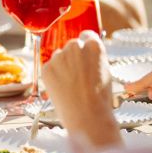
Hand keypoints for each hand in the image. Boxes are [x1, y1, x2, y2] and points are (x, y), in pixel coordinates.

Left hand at [44, 30, 121, 148]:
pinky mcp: (46, 68)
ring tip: (70, 85)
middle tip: (78, 75)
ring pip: (59, 57)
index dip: (86, 47)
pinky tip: (62, 88)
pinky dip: (53, 76)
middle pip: (72, 46)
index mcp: (93, 45)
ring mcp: (59, 56)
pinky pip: (50, 68)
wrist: (87, 116)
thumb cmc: (100, 98)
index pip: (87, 36)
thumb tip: (88, 56)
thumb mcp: (105, 72)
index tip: (84, 55)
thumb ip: (95, 59)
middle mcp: (75, 46)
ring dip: (62, 66)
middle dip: (73, 57)